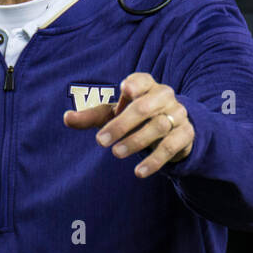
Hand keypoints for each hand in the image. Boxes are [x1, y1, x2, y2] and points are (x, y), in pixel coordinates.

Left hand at [63, 73, 193, 177]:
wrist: (173, 129)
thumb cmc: (136, 117)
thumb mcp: (114, 115)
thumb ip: (92, 116)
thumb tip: (66, 118)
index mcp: (147, 85)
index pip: (141, 80)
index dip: (135, 85)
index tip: (125, 91)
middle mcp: (164, 96)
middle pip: (144, 107)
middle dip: (122, 124)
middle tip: (101, 141)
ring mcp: (178, 115)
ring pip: (158, 127)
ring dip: (136, 141)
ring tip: (116, 154)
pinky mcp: (186, 134)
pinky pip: (171, 147)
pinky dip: (155, 160)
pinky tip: (139, 172)